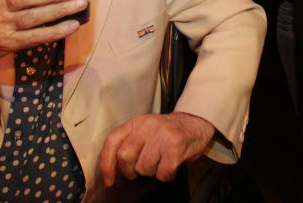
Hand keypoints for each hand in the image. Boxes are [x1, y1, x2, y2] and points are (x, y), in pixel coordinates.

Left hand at [99, 112, 215, 186]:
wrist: (196, 122)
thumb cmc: (168, 131)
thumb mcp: (145, 129)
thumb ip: (129, 142)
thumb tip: (112, 168)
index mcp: (136, 122)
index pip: (112, 141)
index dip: (106, 164)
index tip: (109, 180)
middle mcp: (147, 126)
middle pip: (124, 156)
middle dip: (130, 171)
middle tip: (139, 171)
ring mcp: (161, 135)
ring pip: (144, 167)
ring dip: (152, 172)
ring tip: (160, 164)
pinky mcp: (175, 146)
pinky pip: (163, 172)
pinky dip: (166, 175)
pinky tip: (170, 166)